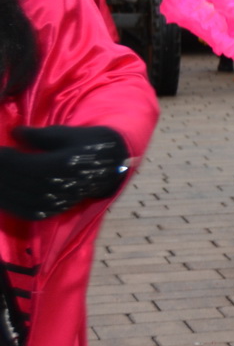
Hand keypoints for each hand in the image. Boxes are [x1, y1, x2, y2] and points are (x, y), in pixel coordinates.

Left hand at [0, 126, 129, 220]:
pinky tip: (3, 196)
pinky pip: (28, 212)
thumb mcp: (66, 134)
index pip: (25, 165)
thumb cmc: (87, 145)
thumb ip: (39, 135)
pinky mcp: (56, 210)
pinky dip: (12, 206)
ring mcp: (58, 201)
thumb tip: (14, 133)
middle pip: (20, 183)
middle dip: (2, 173)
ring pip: (21, 200)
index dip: (7, 159)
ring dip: (2, 191)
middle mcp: (60, 186)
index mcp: (64, 165)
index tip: (0, 150)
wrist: (111, 165)